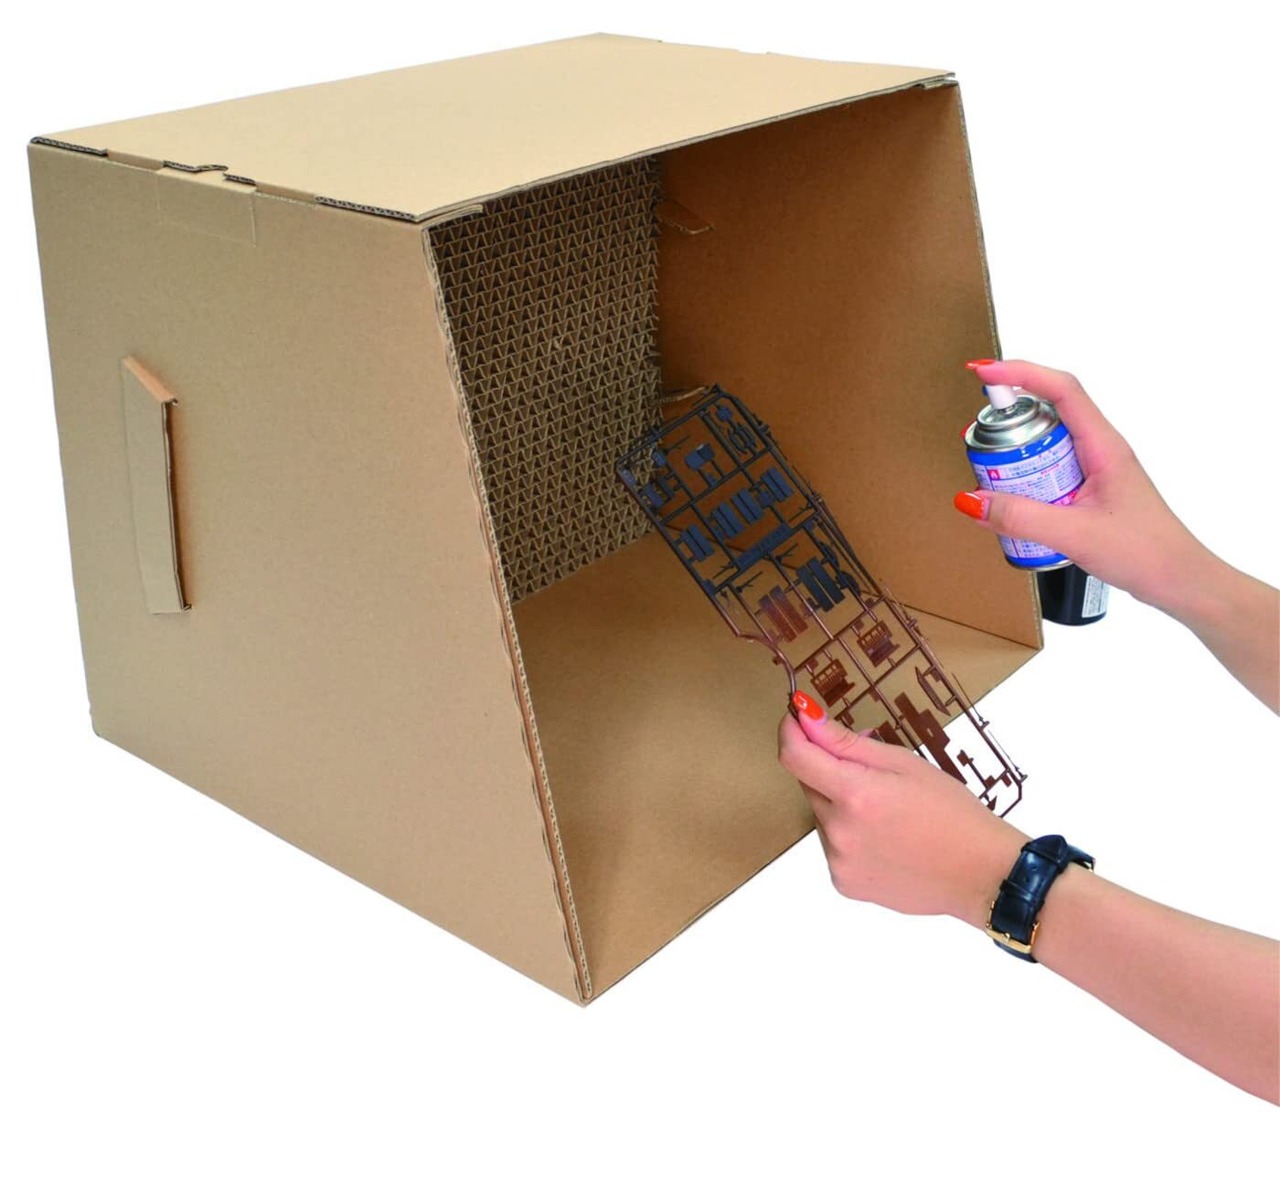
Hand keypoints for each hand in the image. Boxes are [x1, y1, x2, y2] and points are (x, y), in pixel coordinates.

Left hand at [778, 694, 1025, 925]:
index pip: (795, 756)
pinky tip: (886, 840)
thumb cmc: (952, 813)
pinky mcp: (844, 883)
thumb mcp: (904, 764)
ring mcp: (839, 861)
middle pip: (811, 785)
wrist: (981, 873)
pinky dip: (849, 836)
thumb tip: (806, 717)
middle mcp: (840, 831)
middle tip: (871, 772)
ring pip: (822, 817)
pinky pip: (833, 846)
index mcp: (856, 794)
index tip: (797, 716)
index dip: (791, 731)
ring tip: (888, 814)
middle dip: (830, 770)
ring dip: (840, 805)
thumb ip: (846, 743)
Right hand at [955, 359, 1211, 612]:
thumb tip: (971, 500)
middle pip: (1049, 413)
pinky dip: (1027, 479)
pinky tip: (1015, 504)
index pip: (1061, 390)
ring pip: (1048, 443)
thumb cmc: (1143, 552)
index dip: (1021, 373)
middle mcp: (1100, 449)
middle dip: (1010, 421)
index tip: (984, 373)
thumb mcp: (1073, 535)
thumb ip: (1020, 517)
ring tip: (992, 478)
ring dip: (1017, 454)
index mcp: (1103, 445)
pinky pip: (1051, 470)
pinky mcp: (1090, 490)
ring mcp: (1096, 469)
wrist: (1179, 580)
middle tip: (979, 440)